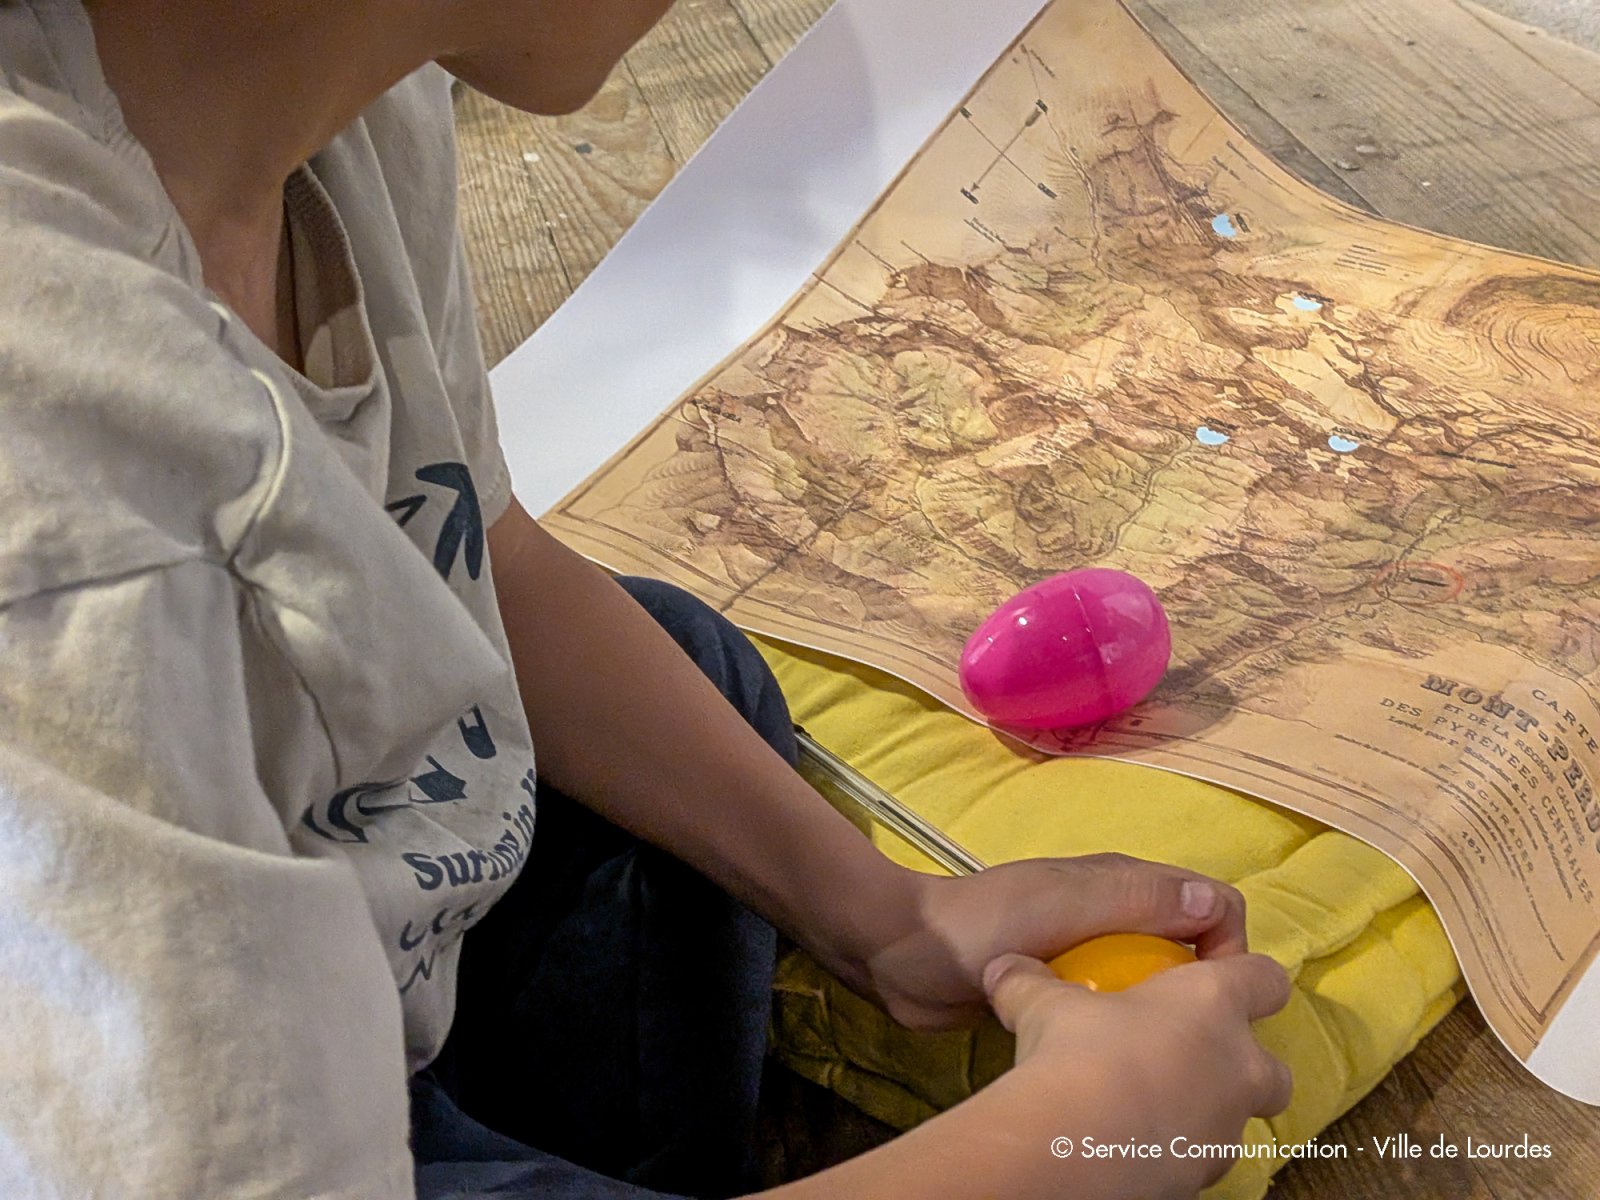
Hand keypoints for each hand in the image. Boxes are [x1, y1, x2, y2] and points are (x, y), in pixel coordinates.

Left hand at [860, 854, 1248, 1030]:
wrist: (904, 958)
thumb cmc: (982, 923)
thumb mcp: (1063, 904)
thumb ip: (1135, 899)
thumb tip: (1214, 904)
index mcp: (1122, 882)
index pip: (1211, 904)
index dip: (1227, 946)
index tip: (1210, 997)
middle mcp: (1114, 912)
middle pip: (1189, 947)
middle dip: (1202, 988)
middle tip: (1186, 1039)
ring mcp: (1087, 950)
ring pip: (1152, 982)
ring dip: (1162, 1012)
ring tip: (1153, 1054)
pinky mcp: (1063, 987)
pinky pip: (1114, 1007)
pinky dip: (1124, 1027)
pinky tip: (1113, 1056)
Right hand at [981, 950, 1292, 1196]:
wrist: (1076, 1142)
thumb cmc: (1078, 1049)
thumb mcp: (1045, 1002)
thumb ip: (1031, 981)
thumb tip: (1004, 967)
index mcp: (1213, 1004)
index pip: (1265, 977)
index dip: (1250, 974)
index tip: (1218, 975)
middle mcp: (1237, 1066)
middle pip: (1275, 1068)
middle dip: (1246, 1065)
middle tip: (1193, 1057)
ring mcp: (1225, 1129)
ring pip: (1239, 1120)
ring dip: (1207, 1110)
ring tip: (1151, 1105)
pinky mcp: (1203, 1177)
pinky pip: (1199, 1157)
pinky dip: (1175, 1148)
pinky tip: (1131, 1141)